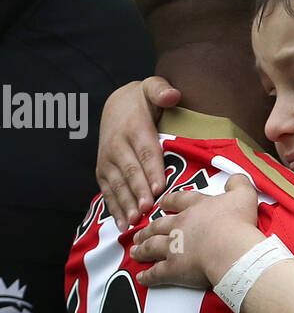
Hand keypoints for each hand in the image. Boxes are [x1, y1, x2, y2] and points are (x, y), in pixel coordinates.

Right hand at [97, 76, 181, 230]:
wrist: (115, 105)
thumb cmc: (141, 101)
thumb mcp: (151, 87)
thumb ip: (161, 90)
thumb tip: (172, 94)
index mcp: (133, 128)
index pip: (145, 151)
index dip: (152, 170)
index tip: (160, 187)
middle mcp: (117, 146)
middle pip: (130, 172)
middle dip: (138, 192)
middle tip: (147, 210)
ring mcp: (107, 161)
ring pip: (117, 184)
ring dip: (125, 204)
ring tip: (134, 222)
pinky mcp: (103, 171)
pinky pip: (108, 191)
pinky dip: (114, 208)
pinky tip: (123, 224)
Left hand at [131, 175, 262, 289]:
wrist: (231, 249)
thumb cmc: (237, 223)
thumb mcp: (243, 195)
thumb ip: (238, 183)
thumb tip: (235, 178)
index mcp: (195, 207)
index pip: (177, 200)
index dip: (168, 202)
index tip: (162, 204)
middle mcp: (180, 225)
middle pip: (159, 225)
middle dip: (148, 229)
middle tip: (141, 232)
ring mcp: (174, 247)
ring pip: (152, 246)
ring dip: (142, 249)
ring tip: (135, 251)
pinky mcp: (173, 268)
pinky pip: (156, 273)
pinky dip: (148, 276)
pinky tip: (142, 277)